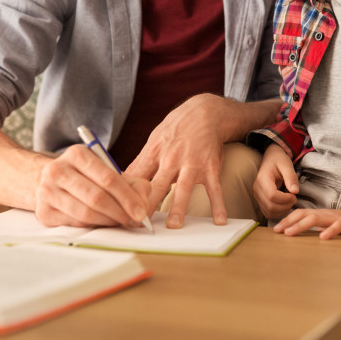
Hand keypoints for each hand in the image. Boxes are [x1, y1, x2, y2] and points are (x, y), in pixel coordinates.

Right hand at [32, 145, 150, 227]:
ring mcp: (47, 191)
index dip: (128, 198)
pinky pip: (75, 223)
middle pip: (96, 197)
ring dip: (108, 222)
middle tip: (134, 222)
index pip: (108, 178)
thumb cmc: (87, 177)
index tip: (141, 213)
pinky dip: (93, 226)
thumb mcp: (109, 171)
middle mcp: (58, 169)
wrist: (51, 181)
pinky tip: (102, 224)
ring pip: (85, 213)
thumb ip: (133, 184)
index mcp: (77, 153)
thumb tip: (143, 206)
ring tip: (120, 223)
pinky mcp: (43, 211)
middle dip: (120, 213)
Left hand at [125, 93, 228, 227]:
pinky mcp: (210, 168)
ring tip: (174, 226)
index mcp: (154, 154)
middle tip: (139, 225)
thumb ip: (141, 162)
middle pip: (156, 185)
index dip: (127, 194)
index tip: (121, 213)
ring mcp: (192, 164)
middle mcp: (171, 160)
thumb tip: (122, 180)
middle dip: (147, 205)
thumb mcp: (154, 140)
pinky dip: (218, 205)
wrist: (206, 112)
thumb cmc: (176, 129)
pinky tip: (219, 220)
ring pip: (183, 189)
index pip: (137, 177)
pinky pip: (215, 189)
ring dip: (178, 207)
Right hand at [253, 145, 298, 218]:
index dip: (285, 199)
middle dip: (285, 206)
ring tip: (290, 201)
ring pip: (269, 212)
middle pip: (270, 206)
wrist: (271, 158)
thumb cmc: (278, 160)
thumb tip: (295, 191)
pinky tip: (285, 205)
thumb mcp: (286, 164)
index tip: (294, 195)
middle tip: (294, 199)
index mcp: (262, 179)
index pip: (272, 196)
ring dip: (282, 211)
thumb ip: (291, 177)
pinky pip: (268, 213)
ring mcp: (257, 196)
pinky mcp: (260, 201)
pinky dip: (278, 213)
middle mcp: (257, 189)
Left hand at [274, 208, 340, 238]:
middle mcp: (325, 214)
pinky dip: (330, 231)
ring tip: (290, 233)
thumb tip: (299, 233)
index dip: (287, 220)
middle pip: (304, 214)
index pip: (300, 214)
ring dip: (301, 225)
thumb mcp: (328, 224)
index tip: (275, 229)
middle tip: (277, 231)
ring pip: (316, 219)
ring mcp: (336, 218)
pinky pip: (338, 226)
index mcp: (320, 215)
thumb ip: (316, 227)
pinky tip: (322, 238)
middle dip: (289, 222)